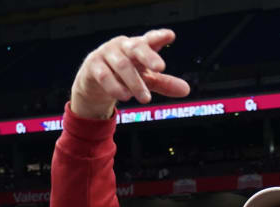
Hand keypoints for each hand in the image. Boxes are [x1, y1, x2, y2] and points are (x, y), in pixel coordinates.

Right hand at [70, 28, 190, 119]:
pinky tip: (125, 96)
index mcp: (138, 46)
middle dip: (148, 56)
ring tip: (145, 98)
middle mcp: (123, 46)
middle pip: (136, 47)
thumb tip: (186, 90)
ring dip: (135, 82)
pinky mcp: (93, 65)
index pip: (150, 39)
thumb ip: (165, 83)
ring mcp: (106, 53)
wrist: (95, 83)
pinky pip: (104, 75)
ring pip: (122, 65)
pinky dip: (115, 86)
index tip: (170, 36)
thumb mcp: (146, 79)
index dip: (159, 36)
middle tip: (161, 68)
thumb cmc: (125, 75)